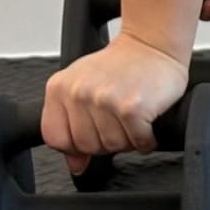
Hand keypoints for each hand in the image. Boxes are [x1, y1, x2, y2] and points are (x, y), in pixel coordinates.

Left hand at [42, 32, 189, 177]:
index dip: (75, 144)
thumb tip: (75, 165)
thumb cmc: (123, 64)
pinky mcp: (132, 108)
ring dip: (128, 140)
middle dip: (106, 141)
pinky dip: (146, 139)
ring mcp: (105, 100)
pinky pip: (138, 141)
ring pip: (112, 146)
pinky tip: (147, 124)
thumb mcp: (85, 87)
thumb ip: (71, 125)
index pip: (56, 138)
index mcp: (60, 87)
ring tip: (133, 120)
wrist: (154, 43)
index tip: (91, 135)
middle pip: (86, 146)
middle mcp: (79, 93)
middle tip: (118, 122)